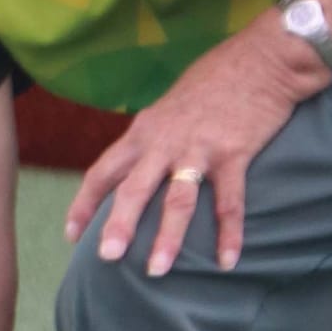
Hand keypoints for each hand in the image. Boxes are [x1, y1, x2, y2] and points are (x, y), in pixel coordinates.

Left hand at [65, 19, 323, 275]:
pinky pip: (229, 201)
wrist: (260, 59)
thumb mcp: (169, 107)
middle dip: (118, 225)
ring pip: (177, 200)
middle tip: (106, 258)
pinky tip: (227, 260)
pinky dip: (229, 234)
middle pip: (134, 188)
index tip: (71, 234)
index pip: (103, 171)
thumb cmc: (215, 81)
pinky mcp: (234, 153)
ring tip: (157, 270)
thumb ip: (152, 138)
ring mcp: (199, 149)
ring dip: (167, 238)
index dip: (84, 203)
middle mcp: (165, 142)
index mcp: (144, 131)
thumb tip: (137, 166)